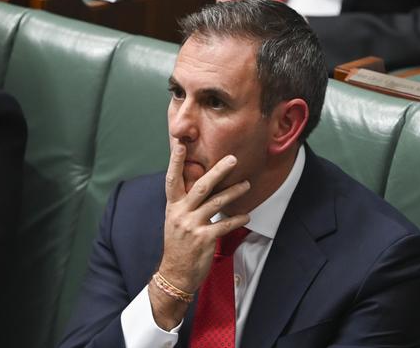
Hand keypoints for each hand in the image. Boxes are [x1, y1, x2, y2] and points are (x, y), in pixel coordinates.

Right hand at [158, 144, 250, 292]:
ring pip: (217, 203)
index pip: (172, 179)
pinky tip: (246, 215)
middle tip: (232, 159)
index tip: (180, 145)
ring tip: (246, 184)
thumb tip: (199, 186)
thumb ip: (186, 204)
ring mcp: (192, 226)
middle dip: (218, 171)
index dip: (176, 162)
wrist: (175, 274)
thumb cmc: (178, 246)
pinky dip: (237, 219)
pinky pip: (225, 224)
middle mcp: (181, 213)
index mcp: (173, 207)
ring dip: (234, 192)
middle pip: (201, 186)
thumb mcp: (175, 221)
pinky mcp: (205, 238)